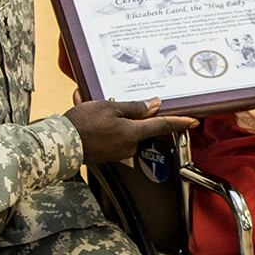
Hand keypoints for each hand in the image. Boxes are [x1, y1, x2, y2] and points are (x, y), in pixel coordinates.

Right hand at [65, 93, 197, 164]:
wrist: (61, 144)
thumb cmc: (84, 125)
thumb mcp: (111, 108)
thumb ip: (135, 107)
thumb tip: (154, 105)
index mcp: (133, 133)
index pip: (163, 126)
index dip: (179, 122)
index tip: (193, 121)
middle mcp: (128, 145)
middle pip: (138, 125)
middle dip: (126, 112)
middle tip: (108, 102)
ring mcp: (117, 151)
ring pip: (120, 127)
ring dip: (107, 115)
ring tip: (89, 105)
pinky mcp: (105, 153)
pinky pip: (106, 133)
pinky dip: (97, 122)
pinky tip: (83, 110)